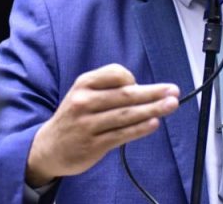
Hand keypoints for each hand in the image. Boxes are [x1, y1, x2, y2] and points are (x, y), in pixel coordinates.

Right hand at [25, 63, 179, 185]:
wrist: (49, 147)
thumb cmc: (75, 116)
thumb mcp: (83, 94)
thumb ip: (109, 89)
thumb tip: (145, 91)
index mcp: (84, 84)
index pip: (116, 74)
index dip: (132, 79)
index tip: (141, 86)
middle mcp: (84, 102)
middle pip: (126, 95)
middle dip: (153, 93)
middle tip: (173, 91)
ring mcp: (88, 124)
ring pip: (126, 115)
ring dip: (152, 110)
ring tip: (171, 105)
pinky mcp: (93, 145)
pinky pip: (121, 135)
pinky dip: (140, 129)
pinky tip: (154, 124)